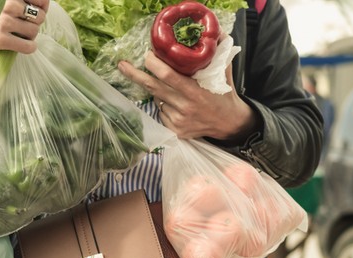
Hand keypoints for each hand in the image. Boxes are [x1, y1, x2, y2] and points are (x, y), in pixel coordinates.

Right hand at [0, 0, 49, 55]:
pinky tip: (24, 45)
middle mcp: (8, 4)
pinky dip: (29, 47)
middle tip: (27, 24)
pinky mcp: (0, 40)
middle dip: (36, 21)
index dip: (43, 4)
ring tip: (22, 34)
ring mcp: (4, 22)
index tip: (40, 8)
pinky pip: (28, 46)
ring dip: (31, 34)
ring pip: (34, 31)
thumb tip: (28, 1)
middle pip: (39, 16)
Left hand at [118, 50, 254, 139]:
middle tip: (122, 65)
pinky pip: (160, 112)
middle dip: (135, 75)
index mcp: (195, 92)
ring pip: (156, 99)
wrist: (230, 124)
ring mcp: (178, 121)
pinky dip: (163, 105)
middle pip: (153, 88)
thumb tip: (216, 32)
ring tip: (172, 89)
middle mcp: (185, 107)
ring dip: (157, 90)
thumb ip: (218, 53)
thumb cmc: (225, 94)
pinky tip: (176, 104)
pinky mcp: (175, 131)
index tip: (147, 55)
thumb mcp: (224, 72)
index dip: (154, 65)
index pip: (167, 76)